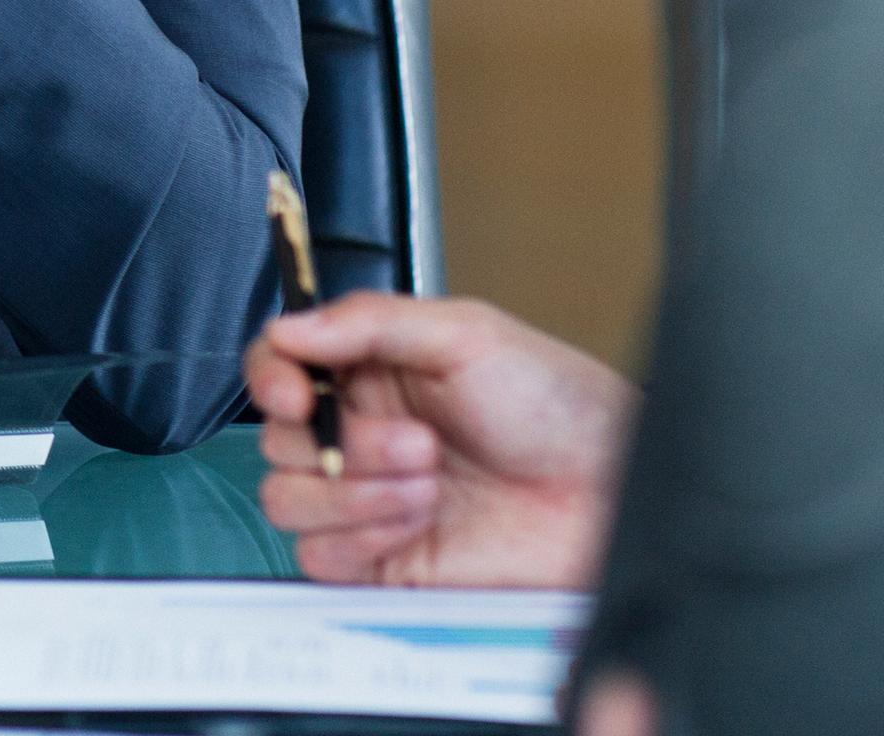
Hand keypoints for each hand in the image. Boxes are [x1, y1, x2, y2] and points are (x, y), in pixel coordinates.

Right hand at [246, 293, 635, 588]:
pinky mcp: (382, 563)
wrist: (612, 494)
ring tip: (428, 485)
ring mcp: (368, 502)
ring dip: (354, 493)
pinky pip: (320, 556)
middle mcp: (360, 437)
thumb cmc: (558, 407)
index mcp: (369, 374)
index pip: (279, 368)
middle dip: (345, 444)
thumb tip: (289, 326)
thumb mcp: (468, 334)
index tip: (295, 394)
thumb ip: (368, 321)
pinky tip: (417, 523)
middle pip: (278, 439)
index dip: (271, 380)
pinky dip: (360, 538)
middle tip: (417, 443)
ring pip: (288, 499)